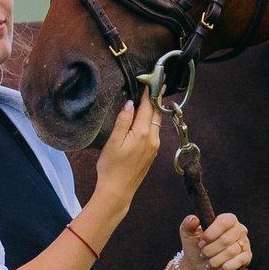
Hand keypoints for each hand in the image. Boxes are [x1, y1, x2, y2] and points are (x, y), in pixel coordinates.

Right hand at [88, 92, 161, 214]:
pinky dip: (153, 119)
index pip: (147, 106)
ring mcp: (154, 146)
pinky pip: (155, 130)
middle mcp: (153, 138)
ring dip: (155, 108)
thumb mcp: (113, 141)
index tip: (151, 78)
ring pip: (156, 122)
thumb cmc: (111, 167)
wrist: (118, 191)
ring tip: (153, 96)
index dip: (149, 91)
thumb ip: (123, 120)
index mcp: (142, 133)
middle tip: (157, 83)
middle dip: (156, 97)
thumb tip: (131, 103)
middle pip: (156, 112)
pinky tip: (148, 117)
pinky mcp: (152, 153)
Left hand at [179, 213, 252, 269]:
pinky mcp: (246, 257)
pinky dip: (226, 267)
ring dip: (216, 260)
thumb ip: (188, 225)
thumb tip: (194, 219)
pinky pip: (239, 261)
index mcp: (227, 220)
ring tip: (208, 263)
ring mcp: (244, 243)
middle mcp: (239, 229)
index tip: (200, 243)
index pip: (224, 222)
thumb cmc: (195, 247)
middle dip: (210, 250)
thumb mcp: (188, 234)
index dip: (211, 234)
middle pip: (226, 239)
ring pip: (231, 252)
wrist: (198, 267)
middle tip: (202, 254)